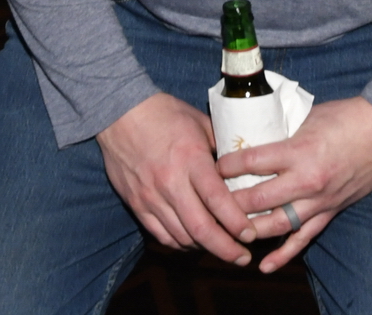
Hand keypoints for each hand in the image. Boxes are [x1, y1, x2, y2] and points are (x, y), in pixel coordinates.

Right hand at [97, 93, 257, 262]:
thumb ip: (222, 147)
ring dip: (204, 248)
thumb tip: (244, 166)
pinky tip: (194, 242)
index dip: (237, 223)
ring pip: (181, 236)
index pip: (218, 200)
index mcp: (190, 159)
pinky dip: (180, 243)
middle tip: (243, 257)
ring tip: (222, 249)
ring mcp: (151, 196)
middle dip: (225, 249)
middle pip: (201, 228)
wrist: (120, 113)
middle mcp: (170, 182)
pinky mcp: (137, 204)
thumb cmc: (165, 113)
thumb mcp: (201, 123)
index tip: (252, 234)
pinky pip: (161, 235)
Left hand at [221, 96, 371, 274]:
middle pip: (258, 200)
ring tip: (228, 233)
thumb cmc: (344, 117)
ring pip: (277, 225)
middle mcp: (306, 180)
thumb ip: (281, 132)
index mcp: (298, 151)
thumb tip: (252, 136)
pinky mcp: (330, 211)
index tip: (213, 166)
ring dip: (250, 231)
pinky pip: (304, 238)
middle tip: (211, 202)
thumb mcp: (306, 118)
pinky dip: (283, 255)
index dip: (227, 165)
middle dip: (230, 203)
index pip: (252, 163)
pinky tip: (264, 266)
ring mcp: (319, 200)